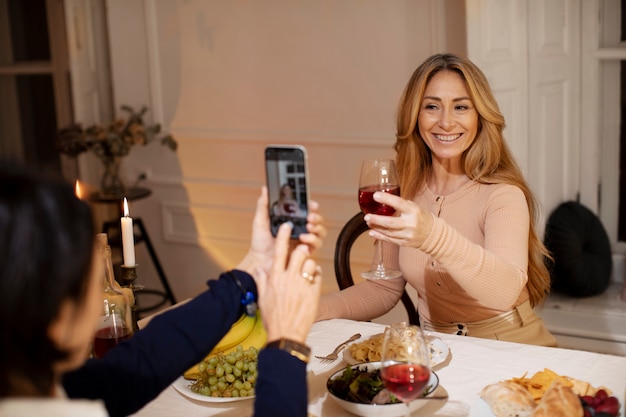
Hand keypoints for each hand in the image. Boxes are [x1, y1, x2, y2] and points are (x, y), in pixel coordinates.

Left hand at [236, 186, 325, 278]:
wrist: (259, 261)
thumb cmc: (259, 243)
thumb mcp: (260, 221)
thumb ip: (264, 205)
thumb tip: (265, 189)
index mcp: (291, 221)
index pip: (306, 210)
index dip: (311, 206)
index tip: (311, 204)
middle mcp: (300, 230)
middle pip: (316, 220)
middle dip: (317, 217)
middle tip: (310, 217)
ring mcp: (304, 241)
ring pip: (319, 232)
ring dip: (317, 228)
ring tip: (308, 227)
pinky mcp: (305, 253)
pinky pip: (316, 245)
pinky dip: (312, 240)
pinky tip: (303, 239)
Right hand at [254, 221, 321, 342]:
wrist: (286, 335)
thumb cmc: (273, 318)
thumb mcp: (263, 298)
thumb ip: (262, 281)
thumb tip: (258, 269)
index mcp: (275, 278)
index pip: (279, 251)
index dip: (283, 236)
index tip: (287, 226)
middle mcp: (288, 279)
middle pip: (299, 253)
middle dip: (302, 250)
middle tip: (303, 250)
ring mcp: (302, 285)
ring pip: (311, 262)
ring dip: (310, 264)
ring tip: (307, 270)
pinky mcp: (314, 293)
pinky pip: (318, 275)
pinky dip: (316, 275)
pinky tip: (312, 281)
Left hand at [363, 191, 432, 247]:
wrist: (432, 234)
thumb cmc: (420, 217)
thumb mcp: (414, 207)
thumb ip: (400, 205)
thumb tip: (383, 199)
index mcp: (413, 211)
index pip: (399, 203)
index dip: (386, 199)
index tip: (375, 196)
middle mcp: (410, 223)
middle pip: (390, 222)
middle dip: (376, 220)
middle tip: (367, 216)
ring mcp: (407, 234)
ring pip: (388, 232)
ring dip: (376, 227)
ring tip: (368, 222)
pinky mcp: (404, 243)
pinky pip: (390, 240)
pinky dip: (379, 236)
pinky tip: (372, 232)